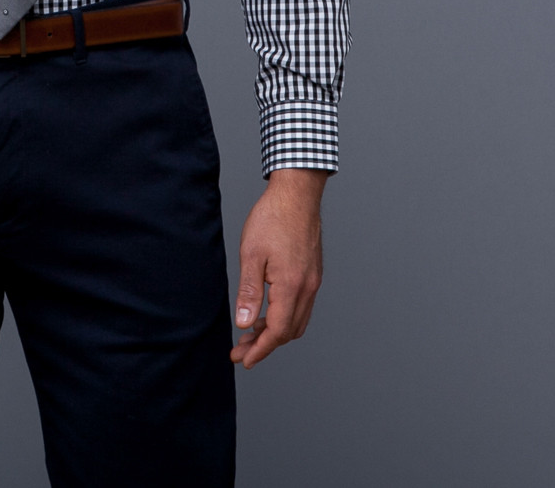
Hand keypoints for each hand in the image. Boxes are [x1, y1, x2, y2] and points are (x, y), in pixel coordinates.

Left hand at [230, 167, 326, 368]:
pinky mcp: (313, 273)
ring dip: (276, 332)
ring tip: (251, 334)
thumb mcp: (251, 254)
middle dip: (265, 346)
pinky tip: (268, 312)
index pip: (278, 332)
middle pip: (289, 332)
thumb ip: (249, 292)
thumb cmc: (273, 218)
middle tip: (241, 351)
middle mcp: (308, 288)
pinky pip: (302, 307)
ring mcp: (313, 281)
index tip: (243, 360)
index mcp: (292, 286)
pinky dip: (285, 317)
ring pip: (297, 321)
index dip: (260, 350)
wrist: (297, 194)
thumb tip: (245, 324)